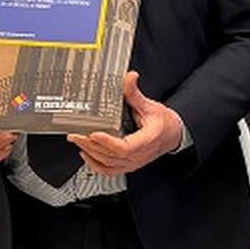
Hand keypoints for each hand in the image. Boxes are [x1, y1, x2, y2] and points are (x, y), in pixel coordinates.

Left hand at [68, 71, 182, 175]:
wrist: (174, 135)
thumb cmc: (164, 123)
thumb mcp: (151, 106)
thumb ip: (135, 94)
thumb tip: (129, 77)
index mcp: (146, 141)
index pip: (125, 147)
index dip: (108, 142)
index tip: (94, 133)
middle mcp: (139, 155)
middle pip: (111, 156)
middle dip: (91, 145)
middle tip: (76, 135)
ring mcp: (133, 162)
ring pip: (108, 164)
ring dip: (90, 154)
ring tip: (78, 142)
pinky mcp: (129, 165)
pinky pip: (110, 171)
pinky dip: (96, 166)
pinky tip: (87, 156)